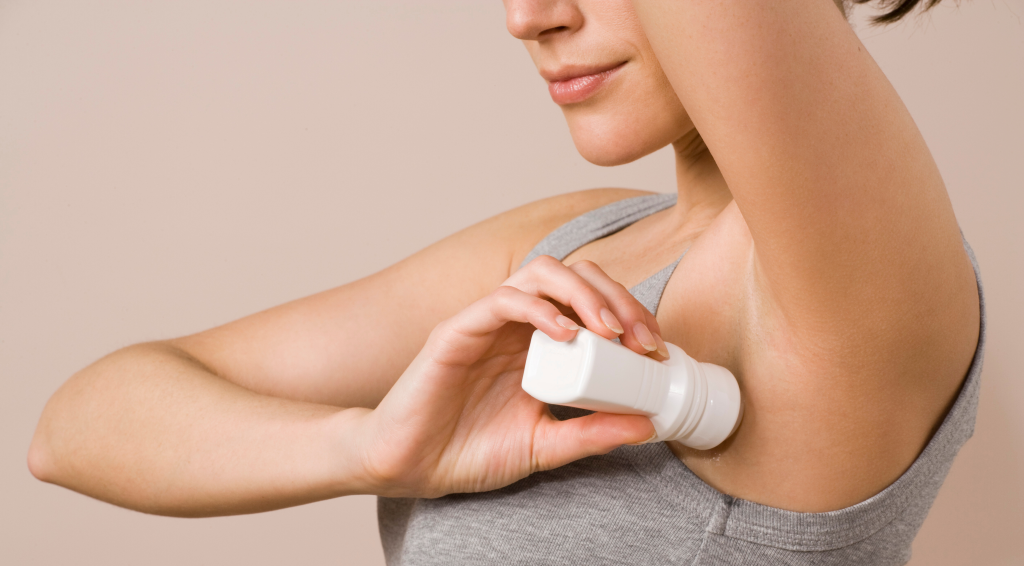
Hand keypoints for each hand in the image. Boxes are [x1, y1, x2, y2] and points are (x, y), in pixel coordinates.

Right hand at [355, 255, 665, 497]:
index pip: (592, 302)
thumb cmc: (468, 452)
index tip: (656, 351)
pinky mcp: (457, 330)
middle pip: (574, 276)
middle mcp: (516, 324)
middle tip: (642, 338)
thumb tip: (648, 425)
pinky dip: (538, 309)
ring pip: (540, 273)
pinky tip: (565, 335)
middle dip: (617, 298)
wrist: (410, 468)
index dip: (629, 314)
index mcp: (539, 344)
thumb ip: (592, 434)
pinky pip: (501, 300)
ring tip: (610, 329)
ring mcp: (487, 323)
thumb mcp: (545, 447)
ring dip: (583, 293)